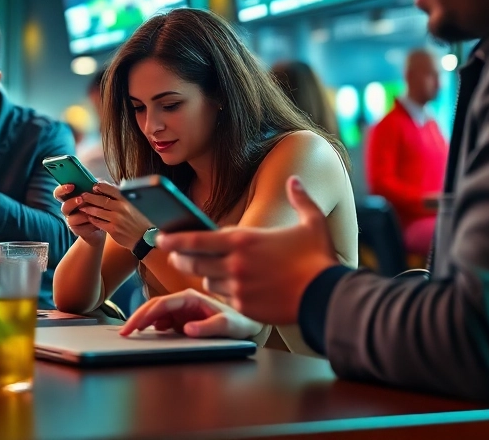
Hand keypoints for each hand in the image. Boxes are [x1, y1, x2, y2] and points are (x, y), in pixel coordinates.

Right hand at [54, 184, 105, 247]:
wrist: (103, 223)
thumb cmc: (97, 205)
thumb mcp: (95, 195)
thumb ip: (92, 188)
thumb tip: (95, 182)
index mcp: (69, 198)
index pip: (59, 193)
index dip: (62, 189)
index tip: (71, 186)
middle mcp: (67, 209)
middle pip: (64, 206)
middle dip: (72, 202)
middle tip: (81, 199)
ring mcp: (70, 220)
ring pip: (72, 219)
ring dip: (83, 215)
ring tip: (93, 213)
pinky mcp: (77, 230)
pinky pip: (81, 228)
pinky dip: (90, 224)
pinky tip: (98, 222)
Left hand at [77, 182, 153, 250]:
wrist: (145, 238)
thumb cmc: (138, 221)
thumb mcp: (134, 206)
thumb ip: (122, 198)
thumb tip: (112, 188)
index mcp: (127, 201)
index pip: (111, 190)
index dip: (101, 187)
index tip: (94, 186)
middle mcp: (121, 208)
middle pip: (101, 200)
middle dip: (90, 197)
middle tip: (82, 195)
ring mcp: (116, 219)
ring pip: (98, 212)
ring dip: (88, 209)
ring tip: (82, 207)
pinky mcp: (113, 230)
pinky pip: (98, 223)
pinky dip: (92, 219)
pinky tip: (89, 217)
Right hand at [119, 289, 259, 338]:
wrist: (249, 326)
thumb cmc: (241, 323)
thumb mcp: (229, 326)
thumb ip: (209, 327)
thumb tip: (186, 329)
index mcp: (192, 297)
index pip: (161, 304)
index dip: (144, 315)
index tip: (132, 327)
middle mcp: (184, 301)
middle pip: (154, 306)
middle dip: (137, 318)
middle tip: (124, 333)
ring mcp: (182, 309)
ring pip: (155, 313)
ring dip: (142, 322)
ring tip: (131, 334)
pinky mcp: (182, 318)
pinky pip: (162, 320)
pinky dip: (152, 326)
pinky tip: (147, 334)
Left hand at [158, 177, 337, 324]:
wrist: (327, 297)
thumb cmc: (319, 259)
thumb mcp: (313, 223)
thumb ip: (301, 199)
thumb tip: (295, 181)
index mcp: (243, 241)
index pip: (197, 239)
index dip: (175, 239)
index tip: (161, 238)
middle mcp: (235, 264)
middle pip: (194, 262)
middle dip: (181, 259)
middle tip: (175, 257)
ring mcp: (238, 287)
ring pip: (208, 281)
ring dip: (205, 276)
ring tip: (205, 271)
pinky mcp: (244, 308)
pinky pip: (223, 299)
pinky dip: (223, 292)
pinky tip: (229, 288)